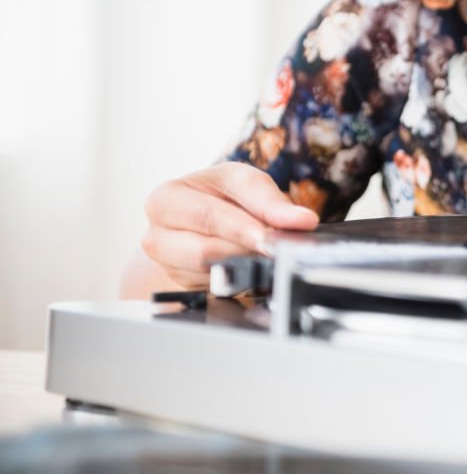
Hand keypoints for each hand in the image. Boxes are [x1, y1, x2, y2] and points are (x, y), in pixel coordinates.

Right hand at [141, 162, 319, 288]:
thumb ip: (270, 201)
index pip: (209, 215)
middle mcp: (157, 235)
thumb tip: (302, 220)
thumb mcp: (244, 183)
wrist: (201, 218)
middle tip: (278, 251)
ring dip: (246, 267)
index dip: (245, 228)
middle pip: (207, 251)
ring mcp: (167, 268)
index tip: (273, 238)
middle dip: (247, 251)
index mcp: (166, 199)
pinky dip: (241, 281)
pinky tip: (253, 270)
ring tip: (268, 256)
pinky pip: (215, 290)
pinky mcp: (183, 289)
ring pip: (212, 275)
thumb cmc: (219, 195)